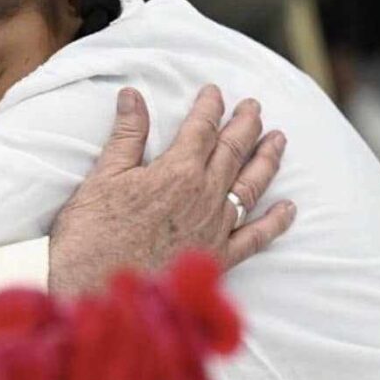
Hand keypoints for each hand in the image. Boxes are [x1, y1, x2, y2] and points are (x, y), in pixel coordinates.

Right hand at [49, 85, 294, 294]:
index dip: (209, 107)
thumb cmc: (91, 232)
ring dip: (266, 160)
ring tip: (279, 139)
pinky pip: (256, 238)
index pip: (202, 128)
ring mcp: (215, 228)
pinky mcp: (218, 259)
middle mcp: (204, 196)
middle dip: (245, 125)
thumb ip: (126, 134)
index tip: (214, 91)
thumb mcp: (104, 175)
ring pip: (250, 186)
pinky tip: (288, 208)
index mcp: (177, 171)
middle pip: (233, 151)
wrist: (94, 287)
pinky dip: (275, 222)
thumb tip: (132, 94)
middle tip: (254, 106)